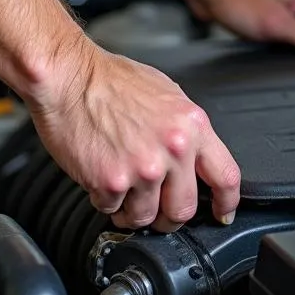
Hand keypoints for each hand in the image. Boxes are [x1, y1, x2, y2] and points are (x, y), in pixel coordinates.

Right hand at [27, 35, 240, 231]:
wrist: (68, 77)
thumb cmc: (110, 81)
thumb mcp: (166, 95)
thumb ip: (186, 130)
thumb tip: (194, 159)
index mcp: (191, 125)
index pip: (225, 176)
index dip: (226, 203)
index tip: (222, 214)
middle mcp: (173, 148)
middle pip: (184, 209)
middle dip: (170, 217)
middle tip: (157, 210)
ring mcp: (143, 168)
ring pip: (146, 217)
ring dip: (133, 210)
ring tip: (121, 186)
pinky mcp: (111, 182)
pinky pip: (113, 209)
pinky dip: (105, 199)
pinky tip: (99, 175)